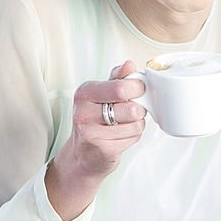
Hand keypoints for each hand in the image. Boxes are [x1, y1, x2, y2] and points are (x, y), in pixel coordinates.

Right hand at [46, 59, 145, 220]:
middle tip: (132, 110)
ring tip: (124, 125)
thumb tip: (129, 64)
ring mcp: (91, 132)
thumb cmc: (95, 121)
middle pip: (131, 107)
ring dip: (136, 124)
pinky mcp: (103, 149)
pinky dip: (133, 137)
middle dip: (138, 108)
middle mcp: (84, 112)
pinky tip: (121, 137)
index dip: (137, 88)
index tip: (138, 90)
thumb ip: (117, 78)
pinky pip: (133, 138)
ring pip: (136, 124)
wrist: (83, 156)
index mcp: (84, 93)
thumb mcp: (101, 95)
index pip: (121, 88)